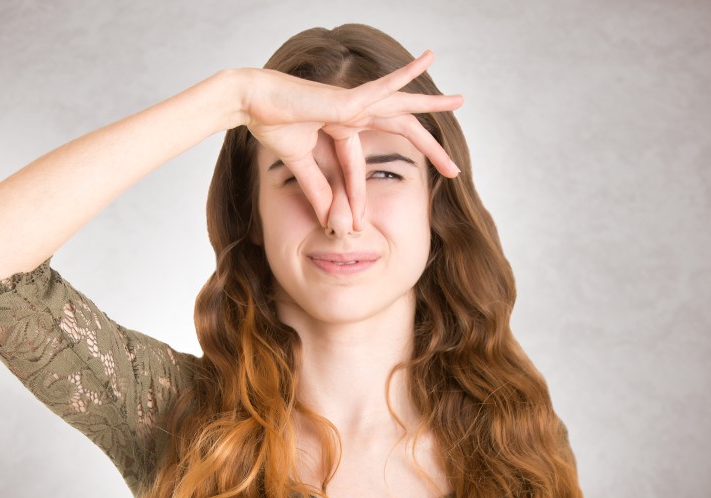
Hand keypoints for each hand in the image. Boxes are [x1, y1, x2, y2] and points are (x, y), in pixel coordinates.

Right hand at [240, 51, 462, 230]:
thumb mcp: (300, 163)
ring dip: (432, 103)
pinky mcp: (347, 97)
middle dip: (430, 148)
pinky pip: (382, 86)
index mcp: (343, 126)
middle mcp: (354, 111)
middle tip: (454, 170)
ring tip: (460, 100)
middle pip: (401, 129)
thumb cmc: (271, 124)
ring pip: (402, 105)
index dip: (362, 193)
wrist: (250, 103)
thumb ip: (317, 187)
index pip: (364, 162)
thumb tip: (330, 218)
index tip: (360, 224)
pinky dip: (404, 75)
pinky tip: (426, 60)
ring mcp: (353, 101)